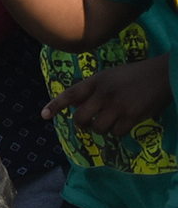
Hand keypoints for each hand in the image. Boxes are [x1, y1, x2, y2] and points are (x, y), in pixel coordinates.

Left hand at [45, 56, 172, 135]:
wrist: (163, 75)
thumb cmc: (135, 74)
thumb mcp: (110, 76)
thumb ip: (93, 89)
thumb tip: (77, 107)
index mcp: (96, 81)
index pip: (70, 94)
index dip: (55, 105)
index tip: (44, 115)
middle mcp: (103, 94)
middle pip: (80, 118)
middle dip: (82, 124)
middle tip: (88, 123)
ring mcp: (117, 107)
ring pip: (98, 128)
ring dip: (101, 128)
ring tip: (109, 122)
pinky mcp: (132, 117)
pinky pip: (116, 133)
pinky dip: (117, 131)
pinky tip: (123, 123)